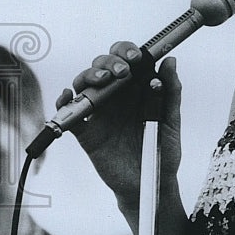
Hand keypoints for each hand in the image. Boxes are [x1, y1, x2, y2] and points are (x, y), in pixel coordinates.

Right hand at [55, 47, 181, 215]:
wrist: (151, 183)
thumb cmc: (164, 150)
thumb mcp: (171, 120)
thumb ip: (171, 92)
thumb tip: (170, 61)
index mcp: (136, 89)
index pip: (126, 60)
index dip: (127, 51)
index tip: (136, 57)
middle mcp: (116, 96)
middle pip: (102, 65)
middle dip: (109, 61)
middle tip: (123, 71)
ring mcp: (100, 112)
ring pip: (84, 83)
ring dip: (90, 75)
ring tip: (104, 79)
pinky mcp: (87, 132)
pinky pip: (69, 113)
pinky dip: (64, 101)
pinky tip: (69, 94)